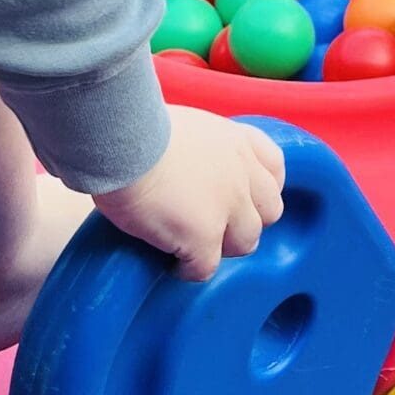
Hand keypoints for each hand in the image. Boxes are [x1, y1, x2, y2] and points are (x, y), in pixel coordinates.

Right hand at [94, 109, 285, 281]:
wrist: (121, 138)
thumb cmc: (133, 126)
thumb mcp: (182, 125)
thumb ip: (199, 148)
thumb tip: (183, 169)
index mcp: (235, 141)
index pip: (274, 167)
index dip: (262, 188)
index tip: (245, 198)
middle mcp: (241, 173)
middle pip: (269, 212)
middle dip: (246, 222)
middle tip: (214, 226)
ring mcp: (227, 207)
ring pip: (245, 242)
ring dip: (221, 248)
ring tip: (191, 247)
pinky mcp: (203, 236)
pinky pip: (206, 267)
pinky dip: (189, 270)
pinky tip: (170, 264)